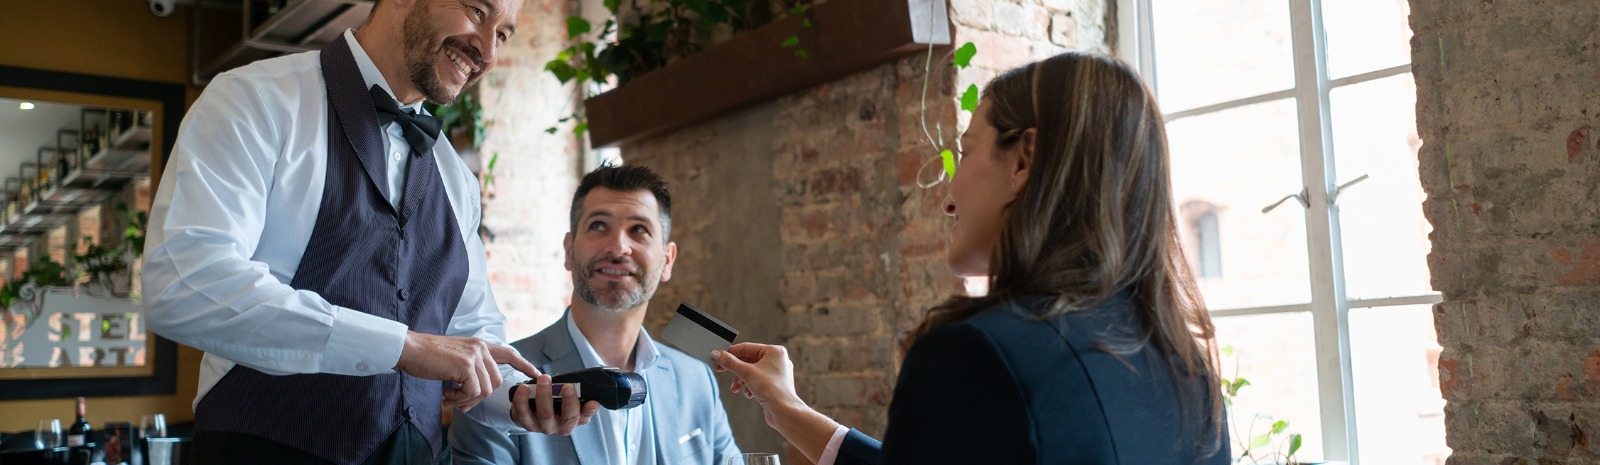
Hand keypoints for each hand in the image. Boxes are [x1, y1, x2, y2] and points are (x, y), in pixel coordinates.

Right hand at [395, 331, 537, 411]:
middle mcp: (480, 348)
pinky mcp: (466, 365)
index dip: (524, 364)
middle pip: (496, 382)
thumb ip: (469, 374)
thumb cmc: (428, 358)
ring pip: (486, 389)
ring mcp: (474, 355)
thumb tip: (473, 399)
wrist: (409, 350)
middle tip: (458, 400)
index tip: (537, 373)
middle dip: (478, 397)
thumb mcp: (454, 361)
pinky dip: (460, 399)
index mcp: (479, 345)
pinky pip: (473, 392)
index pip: (509, 353)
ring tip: (449, 395)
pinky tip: (446, 393)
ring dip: (467, 399)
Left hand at [508, 376, 599, 434]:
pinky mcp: (524, 422)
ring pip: (541, 415)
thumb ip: (584, 402)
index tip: (590, 400)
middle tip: (559, 383)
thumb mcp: (574, 404)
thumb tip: (595, 402)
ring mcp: (539, 427)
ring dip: (540, 396)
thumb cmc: (560, 405)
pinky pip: (521, 414)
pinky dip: (521, 401)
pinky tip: (523, 388)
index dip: (586, 410)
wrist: (538, 411)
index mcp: (571, 422)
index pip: (580, 417)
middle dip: (560, 399)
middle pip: (559, 417)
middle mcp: (556, 427)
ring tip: (542, 380)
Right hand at [712, 343, 804, 427]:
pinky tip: (748, 394)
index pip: (747, 347)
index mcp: (775, 351)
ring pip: (752, 371)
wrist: (784, 412)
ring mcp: (777, 372)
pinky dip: (749, 386)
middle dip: (735, 369)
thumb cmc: (772, 389)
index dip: (731, 352)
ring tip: (736, 388)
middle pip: (749, 360)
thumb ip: (730, 362)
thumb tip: (717, 354)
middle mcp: (777, 360)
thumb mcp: (746, 373)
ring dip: (741, 380)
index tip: (718, 355)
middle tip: (720, 370)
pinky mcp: (774, 384)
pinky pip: (757, 380)